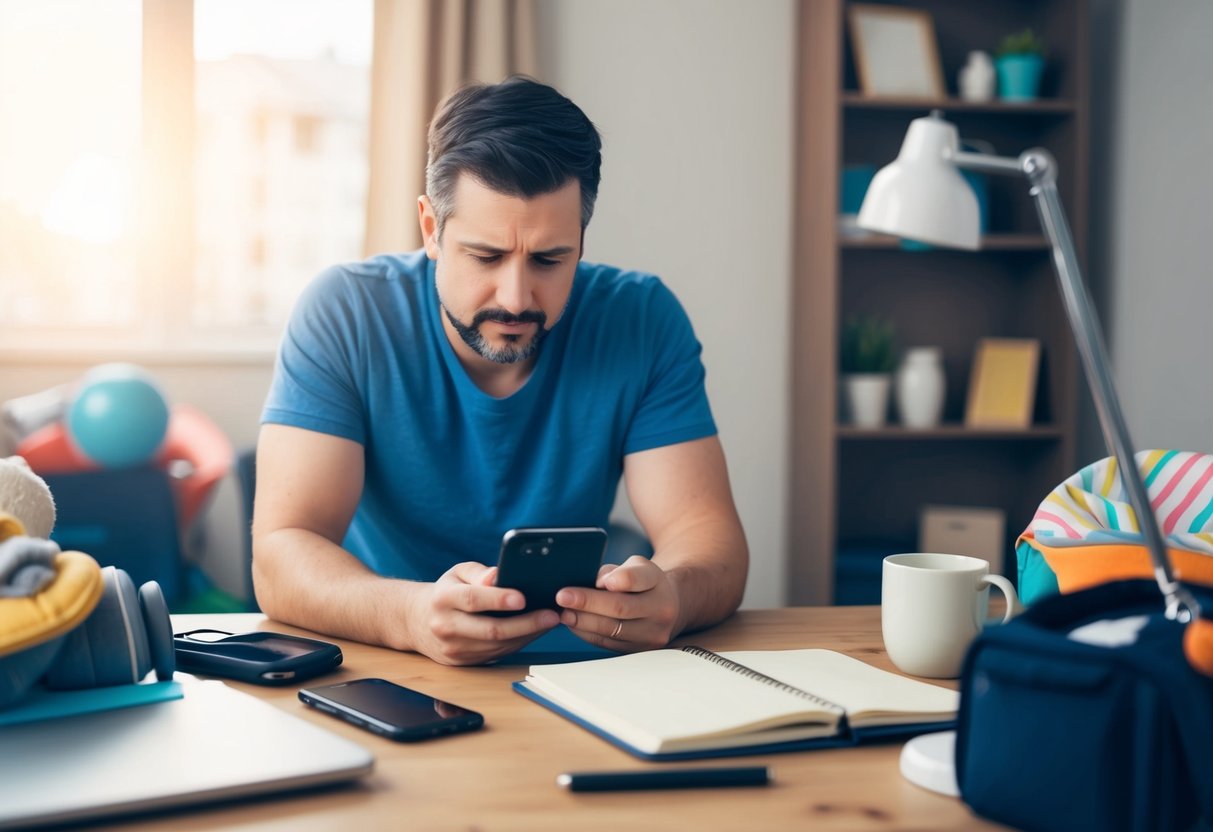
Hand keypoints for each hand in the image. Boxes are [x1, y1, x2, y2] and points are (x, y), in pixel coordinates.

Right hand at [408, 561, 558, 664]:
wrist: (418, 622)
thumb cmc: (447, 592)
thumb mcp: (457, 573)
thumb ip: (478, 572)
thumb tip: (498, 575)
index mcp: (444, 599)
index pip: (473, 599)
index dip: (498, 599)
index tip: (523, 598)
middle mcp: (446, 626)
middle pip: (490, 629)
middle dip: (525, 623)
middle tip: (551, 615)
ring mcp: (454, 648)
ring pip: (498, 645)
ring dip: (528, 635)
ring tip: (549, 621)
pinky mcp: (463, 662)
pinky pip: (497, 653)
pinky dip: (519, 643)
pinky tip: (534, 632)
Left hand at [556, 556, 680, 650]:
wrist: (667, 605)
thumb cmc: (643, 582)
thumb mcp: (635, 566)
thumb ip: (616, 571)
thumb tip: (594, 585)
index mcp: (657, 581)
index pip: (639, 579)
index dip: (621, 580)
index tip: (600, 581)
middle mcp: (661, 609)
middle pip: (621, 608)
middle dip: (588, 603)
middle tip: (563, 597)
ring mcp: (652, 634)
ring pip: (612, 630)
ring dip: (583, 622)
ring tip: (563, 613)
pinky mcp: (638, 649)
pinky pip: (607, 642)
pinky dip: (586, 633)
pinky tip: (573, 624)